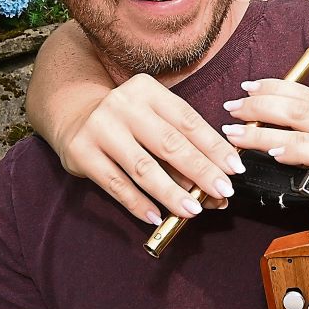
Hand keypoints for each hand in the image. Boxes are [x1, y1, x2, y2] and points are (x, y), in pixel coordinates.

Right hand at [56, 73, 242, 223]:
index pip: (188, 121)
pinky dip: (137, 203)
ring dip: (171, 192)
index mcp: (148, 91)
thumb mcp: (153, 116)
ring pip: (143, 167)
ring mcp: (100, 129)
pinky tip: (156, 217)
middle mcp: (123, 106)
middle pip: (169, 144)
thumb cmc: (128, 120)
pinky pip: (115, 184)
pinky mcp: (81, 153)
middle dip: (200, 171)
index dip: (214, 147)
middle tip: (223, 192)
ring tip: (194, 210)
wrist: (73, 113)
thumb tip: (216, 179)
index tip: (235, 169)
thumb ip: (180, 143)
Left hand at [221, 79, 308, 184]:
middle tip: (233, 109)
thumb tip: (259, 118)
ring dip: (263, 130)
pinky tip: (271, 152)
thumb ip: (301, 132)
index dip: (274, 87)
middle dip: (261, 105)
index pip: (304, 93)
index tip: (246, 87)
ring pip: (302, 129)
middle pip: (299, 107)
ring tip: (235, 133)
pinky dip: (291, 151)